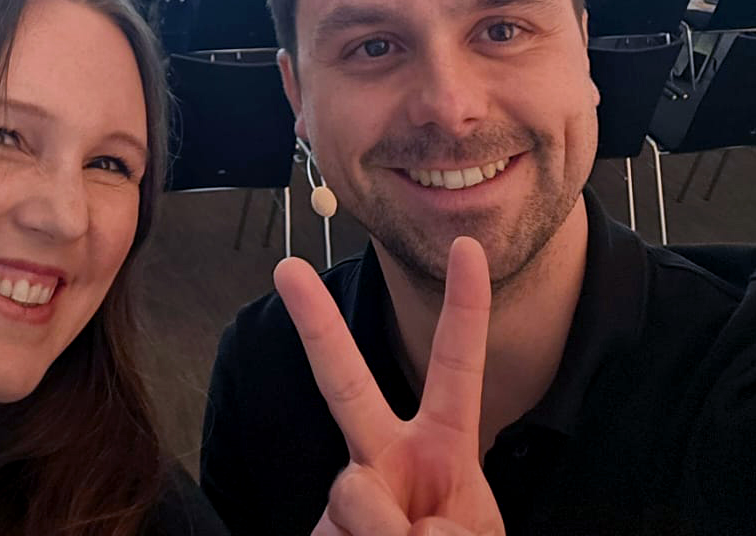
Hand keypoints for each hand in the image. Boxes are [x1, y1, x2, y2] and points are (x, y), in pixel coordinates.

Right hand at [274, 238, 502, 535]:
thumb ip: (438, 522)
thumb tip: (376, 505)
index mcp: (443, 448)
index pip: (457, 368)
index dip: (465, 308)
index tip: (468, 247)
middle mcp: (388, 459)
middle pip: (346, 383)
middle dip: (317, 324)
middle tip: (286, 268)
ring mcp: (348, 496)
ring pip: (354, 493)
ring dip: (387, 535)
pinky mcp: (319, 532)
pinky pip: (337, 533)